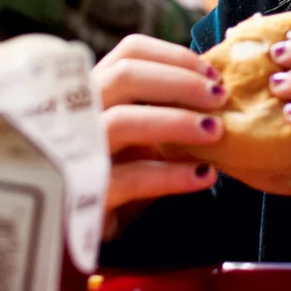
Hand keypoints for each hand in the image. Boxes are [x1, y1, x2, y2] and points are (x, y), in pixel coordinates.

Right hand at [93, 34, 227, 213]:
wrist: (70, 238)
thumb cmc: (111, 177)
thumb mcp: (135, 138)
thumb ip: (160, 112)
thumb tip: (215, 93)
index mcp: (95, 90)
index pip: (131, 51)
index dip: (176, 56)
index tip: (211, 73)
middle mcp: (78, 113)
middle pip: (125, 75)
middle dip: (180, 81)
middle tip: (220, 97)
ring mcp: (75, 152)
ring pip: (122, 121)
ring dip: (176, 121)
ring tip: (215, 132)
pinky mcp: (82, 195)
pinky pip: (130, 178)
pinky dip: (171, 174)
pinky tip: (204, 175)